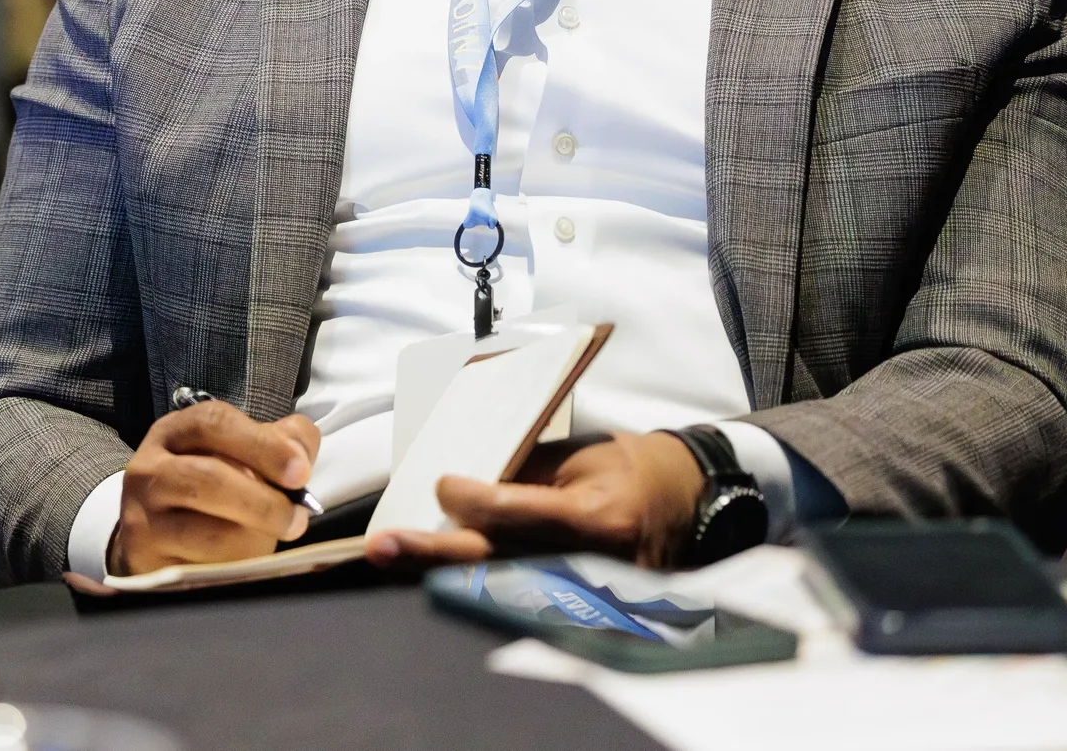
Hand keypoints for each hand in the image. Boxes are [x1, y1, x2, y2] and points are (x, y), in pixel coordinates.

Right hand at [109, 401, 320, 576]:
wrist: (153, 539)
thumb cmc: (206, 491)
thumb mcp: (234, 455)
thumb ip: (274, 443)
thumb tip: (300, 452)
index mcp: (174, 433)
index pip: (214, 423)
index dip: (262, 445)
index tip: (300, 472)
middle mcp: (150, 470)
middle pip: (209, 477)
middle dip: (263, 501)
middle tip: (296, 518)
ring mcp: (143, 518)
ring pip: (208, 532)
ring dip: (254, 539)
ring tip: (272, 539)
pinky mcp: (148, 560)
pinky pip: (203, 569)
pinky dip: (235, 567)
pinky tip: (245, 561)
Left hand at [363, 430, 705, 571]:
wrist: (682, 504)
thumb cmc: (623, 468)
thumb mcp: (577, 457)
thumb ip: (521, 474)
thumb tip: (457, 485)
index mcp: (598, 517)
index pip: (521, 514)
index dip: (475, 500)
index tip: (442, 482)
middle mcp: (591, 564)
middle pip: (499, 563)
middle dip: (434, 553)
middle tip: (384, 544)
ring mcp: (586, 595)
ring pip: (497, 588)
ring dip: (437, 575)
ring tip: (389, 561)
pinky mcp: (579, 609)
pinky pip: (512, 597)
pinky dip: (466, 585)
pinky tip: (423, 574)